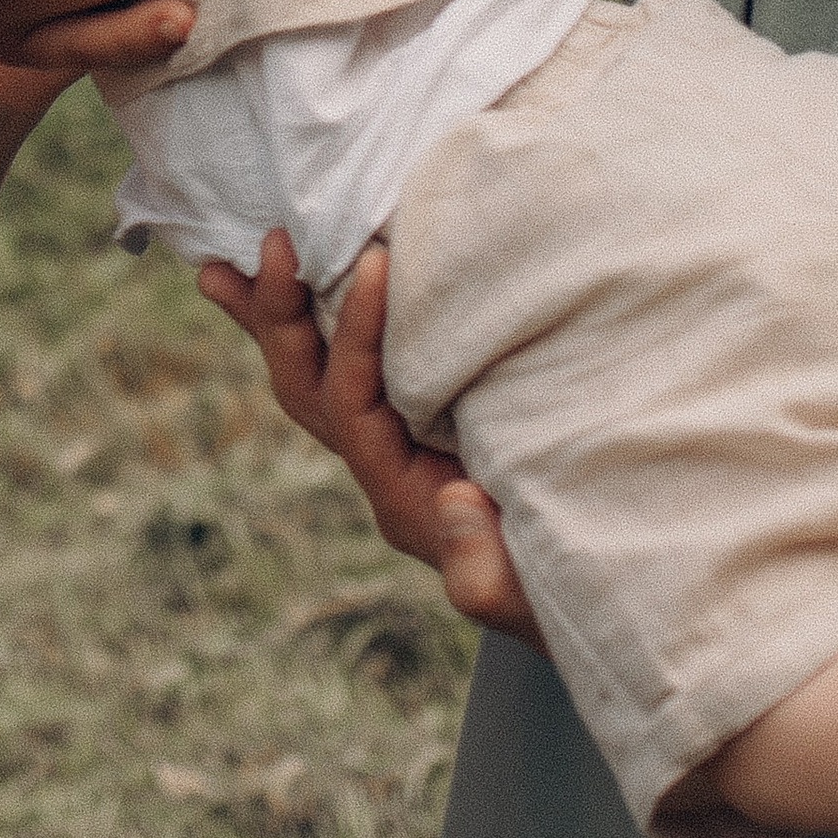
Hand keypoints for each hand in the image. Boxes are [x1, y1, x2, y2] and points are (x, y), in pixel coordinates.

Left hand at [199, 233, 543, 647]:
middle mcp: (388, 465)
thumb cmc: (573, 585)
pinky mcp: (428, 415)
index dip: (357, 335)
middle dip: (280, 316)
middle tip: (268, 242)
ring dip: (282, 312)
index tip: (376, 262)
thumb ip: (486, 576)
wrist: (599, 586)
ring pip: (320, 372)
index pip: (353, 406)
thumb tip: (451, 503)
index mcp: (402, 497)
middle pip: (309, 386)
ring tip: (238, 255)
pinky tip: (321, 267)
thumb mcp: (530, 595)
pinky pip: (364, 361)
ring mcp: (401, 441)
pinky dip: (331, 317)